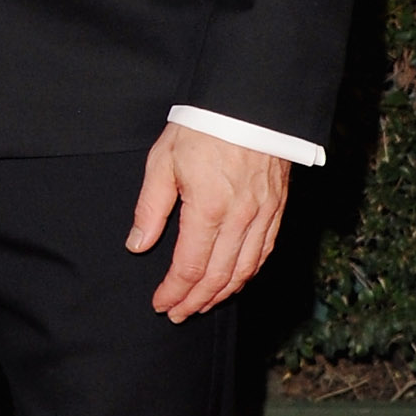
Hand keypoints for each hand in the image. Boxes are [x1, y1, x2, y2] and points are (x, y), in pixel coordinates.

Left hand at [128, 126, 290, 321]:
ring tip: (202, 305)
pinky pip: (264, 252)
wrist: (248, 102)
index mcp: (208, 209)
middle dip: (195, 301)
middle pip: (218, 276)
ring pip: (245, 269)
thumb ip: (150, 208)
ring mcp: (263, 214)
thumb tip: (137, 245)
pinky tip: (234, 281)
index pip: (190, 267)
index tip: (160, 303)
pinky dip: (248, 273)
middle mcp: (240, 218)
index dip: (174, 291)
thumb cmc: (201, 128)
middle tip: (177, 314)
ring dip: (222, 294)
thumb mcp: (162, 162)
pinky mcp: (277, 208)